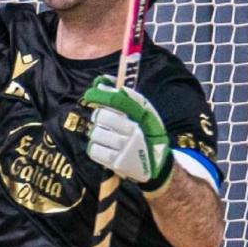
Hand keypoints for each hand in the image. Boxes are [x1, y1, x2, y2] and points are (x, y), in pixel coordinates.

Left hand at [81, 75, 172, 190]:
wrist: (157, 164)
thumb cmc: (147, 132)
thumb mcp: (143, 112)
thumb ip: (124, 96)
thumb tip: (101, 82)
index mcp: (142, 115)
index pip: (117, 101)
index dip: (100, 95)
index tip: (90, 94)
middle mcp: (134, 131)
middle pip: (103, 117)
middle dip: (99, 117)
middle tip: (102, 120)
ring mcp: (126, 148)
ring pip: (96, 133)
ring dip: (97, 133)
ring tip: (105, 135)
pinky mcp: (118, 163)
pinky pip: (94, 150)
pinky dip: (95, 147)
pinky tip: (103, 147)